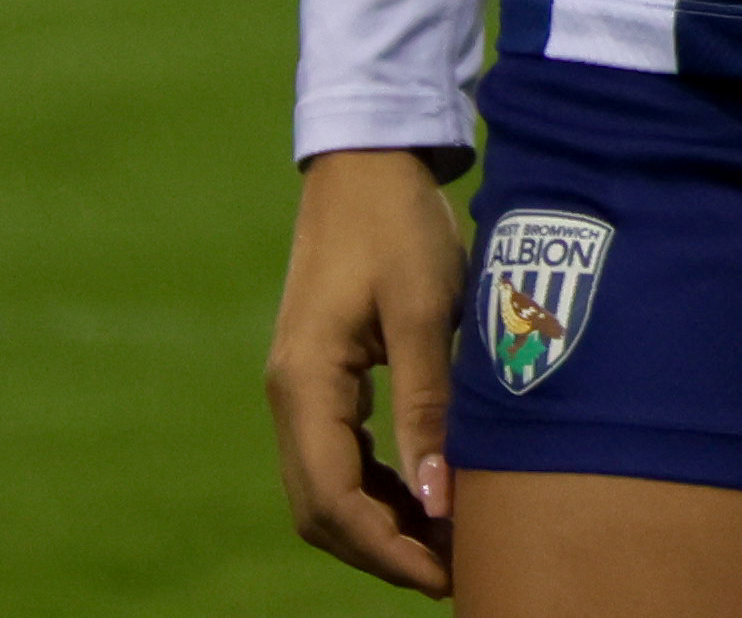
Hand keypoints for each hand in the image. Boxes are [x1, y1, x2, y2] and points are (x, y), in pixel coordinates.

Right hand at [268, 147, 469, 595]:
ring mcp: (298, 392)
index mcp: (305, 385)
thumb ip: (427, 406)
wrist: (366, 167)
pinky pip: (337, 459)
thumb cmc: (400, 228)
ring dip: (379, 525)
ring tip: (446, 546)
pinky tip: (425, 499)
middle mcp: (289, 398)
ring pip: (325, 490)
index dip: (385, 548)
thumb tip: (440, 499)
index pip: (332, 500)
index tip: (443, 574)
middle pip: (320, 509)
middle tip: (452, 573)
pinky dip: (377, 490)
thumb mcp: (427, 312)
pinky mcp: (319, 382)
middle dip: (381, 550)